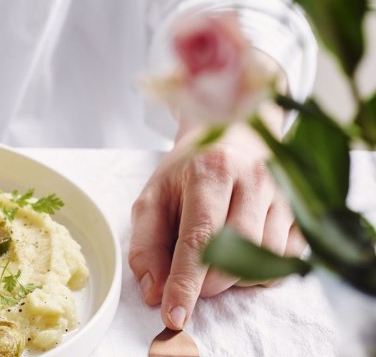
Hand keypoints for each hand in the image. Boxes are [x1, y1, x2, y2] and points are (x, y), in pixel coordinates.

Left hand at [128, 119, 305, 329]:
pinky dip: (261, 270)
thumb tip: (153, 292)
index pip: (199, 239)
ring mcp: (285, 195)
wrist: (233, 133)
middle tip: (190, 271)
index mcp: (210, 171)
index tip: (173, 315)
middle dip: (207, 281)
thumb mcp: (153, 198)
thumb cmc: (189, 171)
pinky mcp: (304, 211)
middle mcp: (254, 179)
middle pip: (235, 258)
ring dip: (234, 277)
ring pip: (263, 264)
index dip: (185, 283)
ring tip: (217, 252)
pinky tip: (244, 249)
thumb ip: (146, 246)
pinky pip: (286, 263)